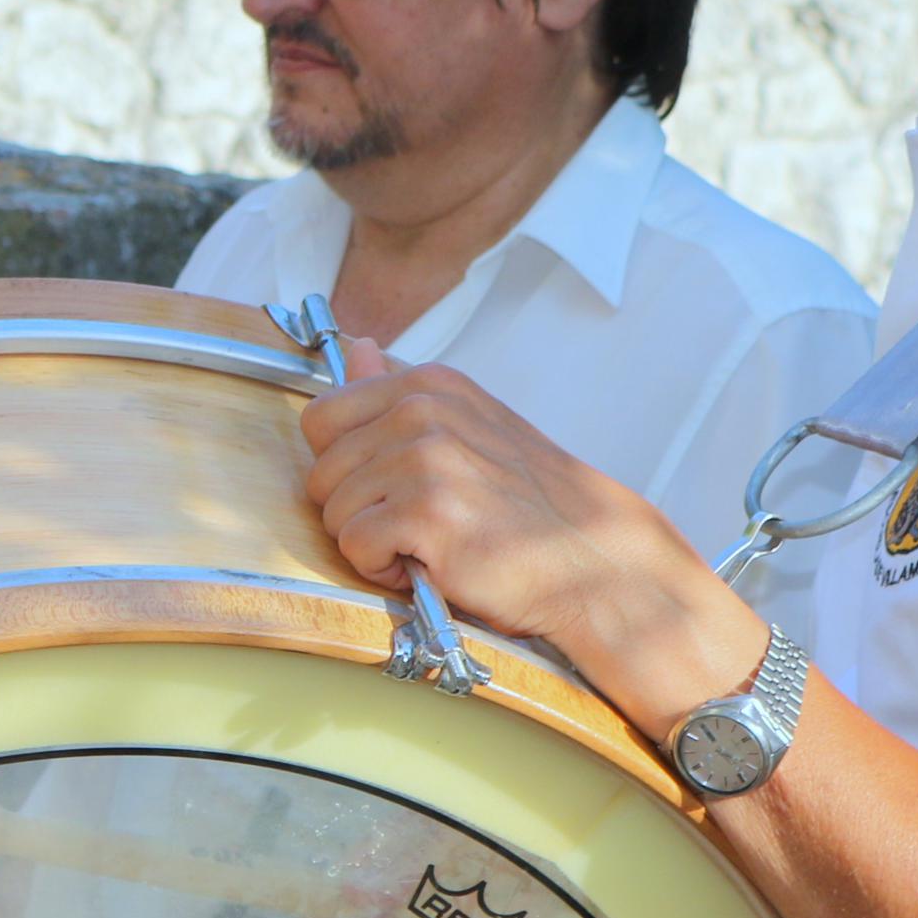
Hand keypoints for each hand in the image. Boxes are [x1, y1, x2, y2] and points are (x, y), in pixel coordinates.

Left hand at [296, 340, 764, 728]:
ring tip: (433, 543)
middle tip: (420, 523)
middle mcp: (422, 411)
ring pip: (334, 513)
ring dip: (375, 543)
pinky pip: (355, 548)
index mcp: (429, 384)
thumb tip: (357, 346)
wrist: (596, 561)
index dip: (345, 467)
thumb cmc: (530, 505)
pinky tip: (435, 565)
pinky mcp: (427, 512)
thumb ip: (399, 393)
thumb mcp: (469, 426)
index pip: (321, 418)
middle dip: (358, 510)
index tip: (392, 487)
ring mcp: (425, 459)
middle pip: (321, 473)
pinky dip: (386, 570)